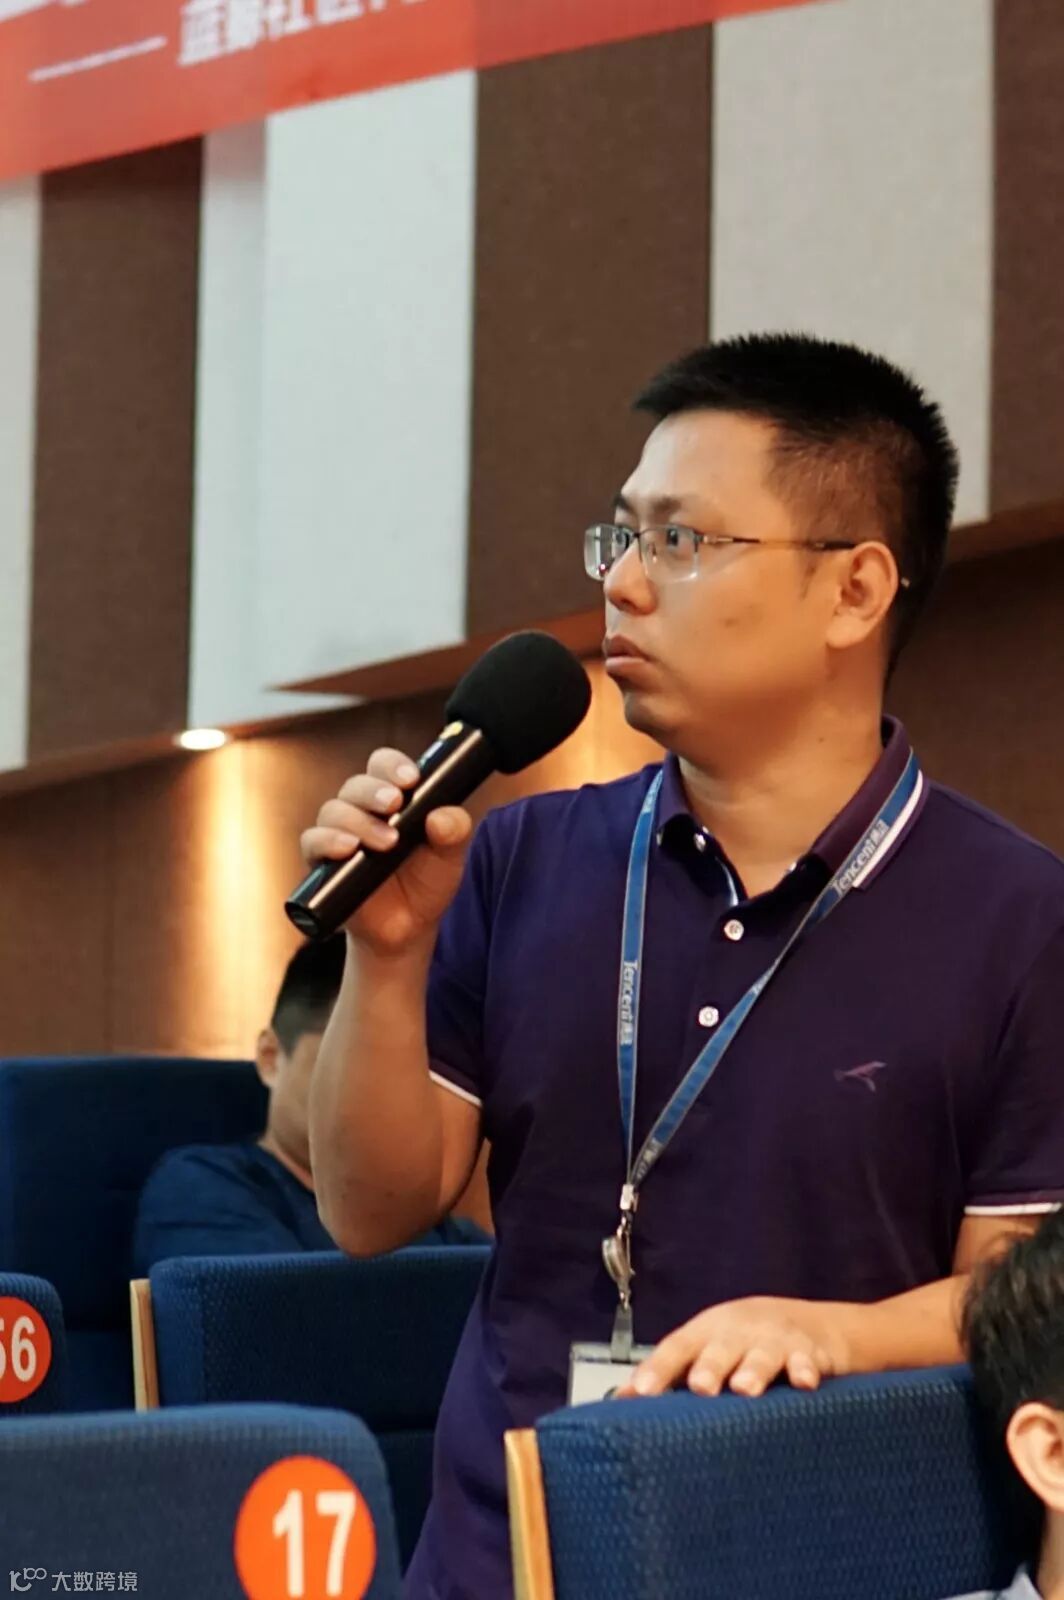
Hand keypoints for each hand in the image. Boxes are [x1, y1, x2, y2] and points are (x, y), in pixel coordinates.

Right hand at [299, 747, 472, 954]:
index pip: (383, 765)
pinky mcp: (323, 862)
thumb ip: (454, 832)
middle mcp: (362, 810)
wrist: (408, 930)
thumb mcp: (451, 857)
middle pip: (356, 785)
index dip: (393, 766)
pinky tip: (348, 848)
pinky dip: (328, 841)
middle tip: (394, 803)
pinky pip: (313, 841)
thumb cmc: (427, 883)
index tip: (411, 779)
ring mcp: (339, 834)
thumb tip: (442, 816)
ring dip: (358, 820)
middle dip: (373, 791)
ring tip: (386, 842)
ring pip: (334, 810)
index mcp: (393, 798)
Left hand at [617, 1296, 853, 1398]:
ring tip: (745, 1388)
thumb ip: (668, 1375)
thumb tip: (618, 1402)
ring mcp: (774, 1340)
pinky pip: (807, 1361)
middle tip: (701, 1386)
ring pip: (763, 1354)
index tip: (641, 1392)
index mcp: (706, 1333)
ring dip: (754, 1370)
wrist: (811, 1325)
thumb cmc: (744, 1344)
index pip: (677, 1347)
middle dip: (710, 1366)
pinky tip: (804, 1383)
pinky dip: (805, 1370)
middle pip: (720, 1348)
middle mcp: (738, 1332)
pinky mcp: (809, 1352)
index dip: (659, 1368)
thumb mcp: (706, 1351)